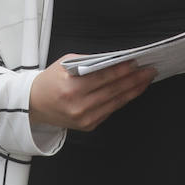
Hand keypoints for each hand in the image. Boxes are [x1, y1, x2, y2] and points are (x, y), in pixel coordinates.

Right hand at [29, 56, 154, 131]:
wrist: (35, 105)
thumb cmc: (50, 81)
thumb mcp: (65, 64)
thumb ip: (89, 61)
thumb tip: (115, 58)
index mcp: (71, 88)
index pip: (103, 77)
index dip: (122, 70)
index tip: (137, 62)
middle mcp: (79, 106)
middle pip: (113, 90)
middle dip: (134, 79)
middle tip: (149, 70)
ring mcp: (85, 118)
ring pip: (116, 102)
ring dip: (134, 90)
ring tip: (146, 79)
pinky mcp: (89, 125)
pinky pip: (111, 110)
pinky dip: (123, 99)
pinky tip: (133, 90)